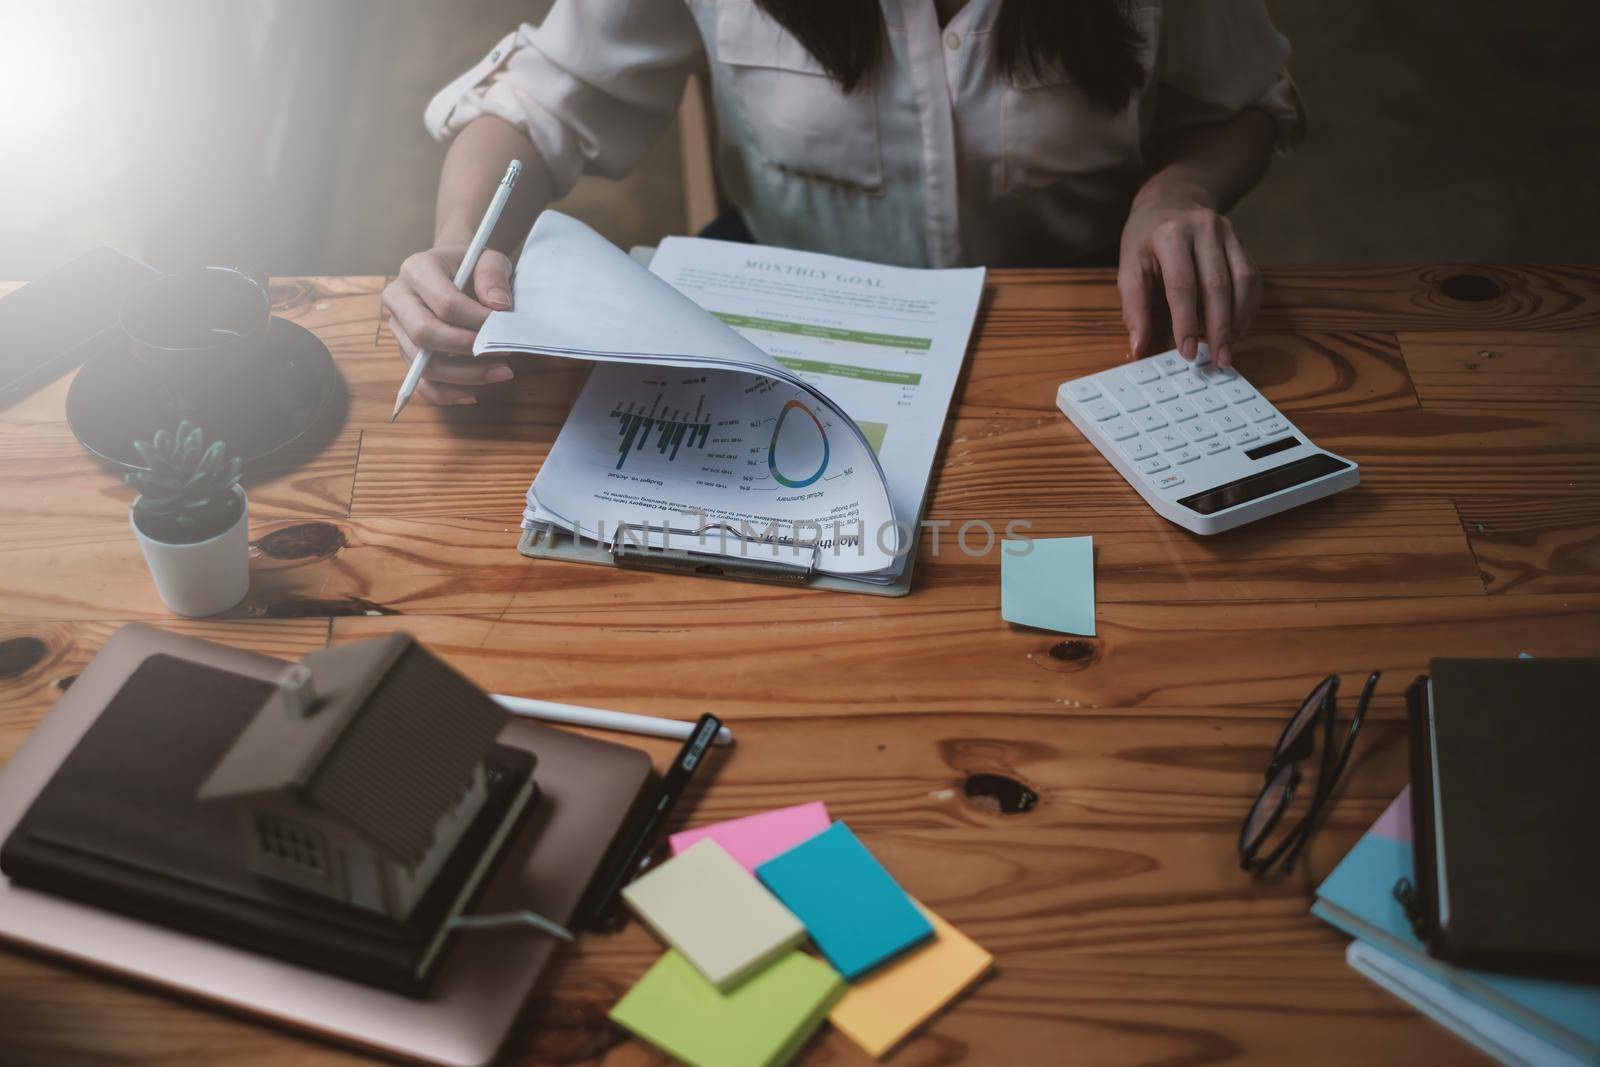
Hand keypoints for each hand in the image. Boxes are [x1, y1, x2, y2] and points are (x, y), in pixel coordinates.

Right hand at [381, 243, 515, 404]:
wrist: (452, 268)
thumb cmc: (471, 265)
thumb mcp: (488, 258)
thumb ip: (494, 276)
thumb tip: (498, 307)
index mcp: (416, 269)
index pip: (445, 304)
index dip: (478, 322)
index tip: (504, 328)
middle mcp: (398, 298)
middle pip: (423, 335)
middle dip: (466, 350)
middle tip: (502, 354)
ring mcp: (398, 328)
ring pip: (422, 364)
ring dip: (464, 376)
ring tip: (500, 373)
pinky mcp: (405, 350)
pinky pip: (421, 382)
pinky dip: (446, 394)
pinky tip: (473, 394)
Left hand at [1117, 189, 1258, 368]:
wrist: (1173, 198)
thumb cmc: (1146, 238)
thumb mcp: (1129, 265)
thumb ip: (1134, 307)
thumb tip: (1138, 347)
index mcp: (1170, 234)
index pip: (1182, 285)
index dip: (1186, 322)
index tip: (1187, 352)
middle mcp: (1204, 229)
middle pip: (1217, 285)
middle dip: (1219, 328)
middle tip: (1219, 359)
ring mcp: (1228, 232)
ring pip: (1243, 281)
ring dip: (1238, 319)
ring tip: (1229, 347)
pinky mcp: (1242, 241)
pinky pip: (1253, 277)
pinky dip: (1248, 306)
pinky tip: (1239, 327)